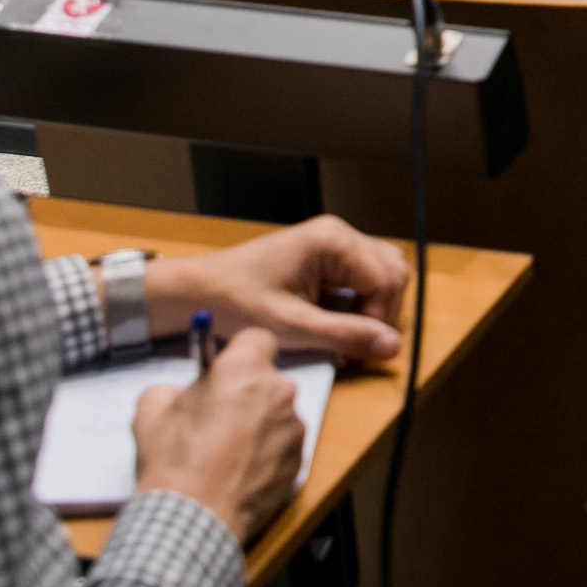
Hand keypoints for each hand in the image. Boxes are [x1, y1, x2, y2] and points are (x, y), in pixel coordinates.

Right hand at [133, 328, 301, 541]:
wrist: (194, 517)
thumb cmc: (173, 461)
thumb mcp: (151, 411)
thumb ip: (172, 389)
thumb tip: (179, 394)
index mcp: (244, 369)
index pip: (257, 338)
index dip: (240, 353)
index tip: (226, 369)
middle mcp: (278, 391)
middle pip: (268, 379)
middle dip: (247, 393)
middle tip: (219, 417)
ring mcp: (294, 427)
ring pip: (277, 414)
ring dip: (258, 425)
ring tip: (226, 452)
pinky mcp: (299, 460)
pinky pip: (283, 446)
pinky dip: (267, 453)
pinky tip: (239, 472)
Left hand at [143, 216, 410, 362]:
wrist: (193, 294)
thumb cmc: (234, 303)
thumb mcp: (291, 326)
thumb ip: (344, 335)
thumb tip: (392, 346)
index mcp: (332, 241)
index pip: (387, 279)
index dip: (381, 319)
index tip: (362, 351)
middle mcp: (338, 234)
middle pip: (391, 272)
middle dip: (381, 312)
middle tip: (357, 346)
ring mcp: (331, 244)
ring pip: (380, 274)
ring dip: (373, 308)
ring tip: (348, 335)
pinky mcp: (323, 259)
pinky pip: (359, 279)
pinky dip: (358, 304)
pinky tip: (336, 325)